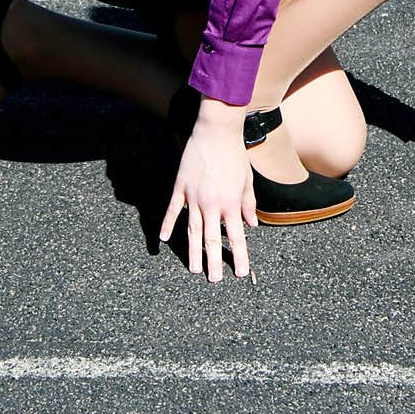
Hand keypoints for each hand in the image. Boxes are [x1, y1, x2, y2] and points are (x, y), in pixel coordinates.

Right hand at [159, 101, 256, 281]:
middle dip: (214, 261)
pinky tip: (163, 239)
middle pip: (212, 239)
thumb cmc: (235, 156)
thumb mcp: (247, 181)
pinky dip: (167, 225)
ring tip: (194, 269)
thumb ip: (248, 204)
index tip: (240, 273)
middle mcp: (212, 204)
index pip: (237, 236)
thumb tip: (251, 225)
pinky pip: (173, 210)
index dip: (239, 256)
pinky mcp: (181, 187)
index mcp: (231, 203)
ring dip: (193, 251)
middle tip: (213, 280)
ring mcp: (194, 197)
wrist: (217, 133)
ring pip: (192, 230)